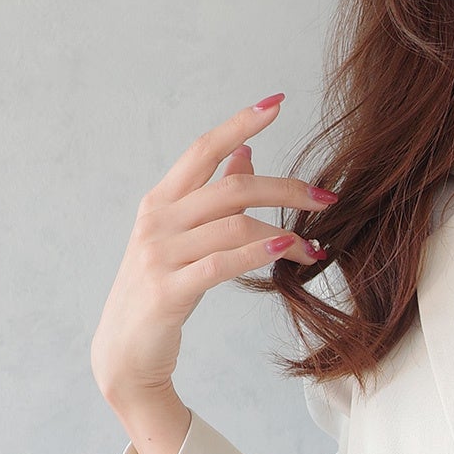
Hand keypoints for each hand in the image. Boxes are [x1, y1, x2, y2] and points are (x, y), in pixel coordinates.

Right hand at [90, 94, 337, 408]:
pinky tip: (288, 249)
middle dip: (285, 189)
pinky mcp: (169, 288)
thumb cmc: (162, 290)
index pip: (204, 149)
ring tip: (316, 249)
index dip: (240, 122)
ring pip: (233, 224)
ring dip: (284, 234)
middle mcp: (158, 218)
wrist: (126, 350)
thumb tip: (246, 153)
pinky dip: (258, 253)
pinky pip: (222, 263)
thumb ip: (213, 197)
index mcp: (162, 200)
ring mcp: (160, 252)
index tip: (276, 103)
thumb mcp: (184, 238)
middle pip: (231, 186)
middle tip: (327, 200)